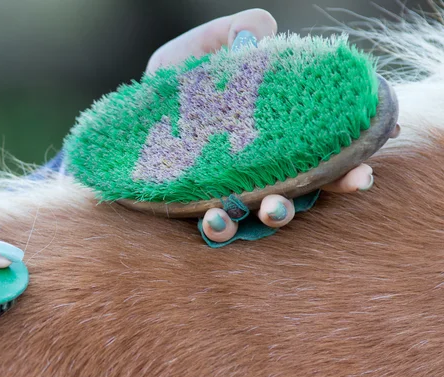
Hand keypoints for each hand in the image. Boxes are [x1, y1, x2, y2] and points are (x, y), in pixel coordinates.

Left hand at [146, 9, 400, 242]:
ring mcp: (233, 192)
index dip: (353, 153)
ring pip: (271, 212)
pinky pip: (220, 227)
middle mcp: (261, 167)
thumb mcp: (191, 55)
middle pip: (313, 182)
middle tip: (352, 180)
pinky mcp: (199, 211)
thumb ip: (225, 36)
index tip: (374, 152)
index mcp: (274, 135)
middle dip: (337, 185)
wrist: (123, 125)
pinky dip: (223, 226)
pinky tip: (216, 218)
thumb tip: (263, 28)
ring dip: (282, 213)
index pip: (324, 146)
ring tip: (275, 208)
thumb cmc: (166, 88)